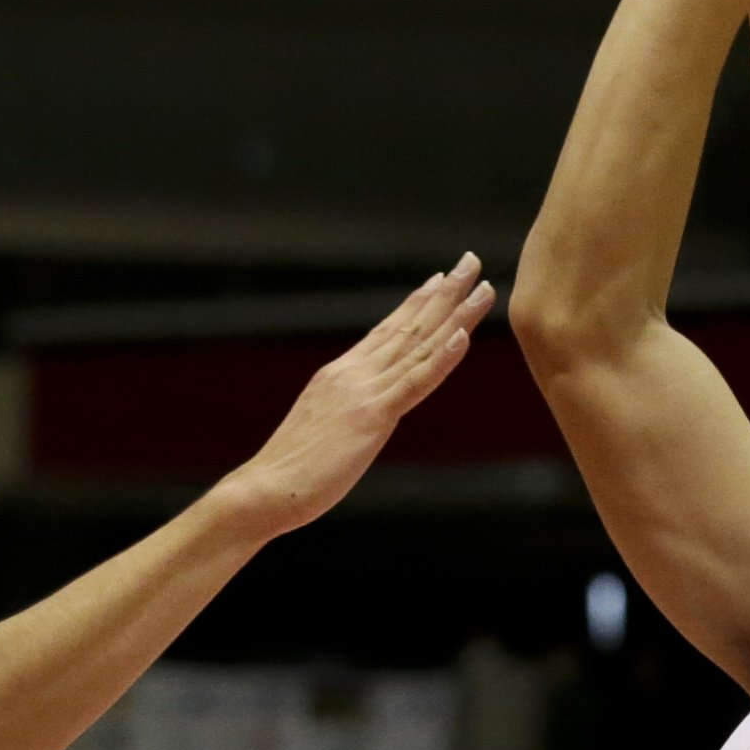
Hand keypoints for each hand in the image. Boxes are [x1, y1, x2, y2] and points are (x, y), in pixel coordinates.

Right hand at [216, 257, 494, 534]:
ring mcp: (363, 391)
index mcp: (339, 374)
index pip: (386, 331)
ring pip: (419, 346)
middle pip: (408, 326)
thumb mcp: (322, 429)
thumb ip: (344, 411)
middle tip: (470, 261)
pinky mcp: (372, 416)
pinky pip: (415, 383)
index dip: (415, 303)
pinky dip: (442, 357)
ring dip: (455, 314)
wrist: (267, 488)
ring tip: (482, 287)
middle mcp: (353, 373)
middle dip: (443, 293)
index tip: (439, 279)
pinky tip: (462, 336)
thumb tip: (359, 413)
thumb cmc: (290, 471)